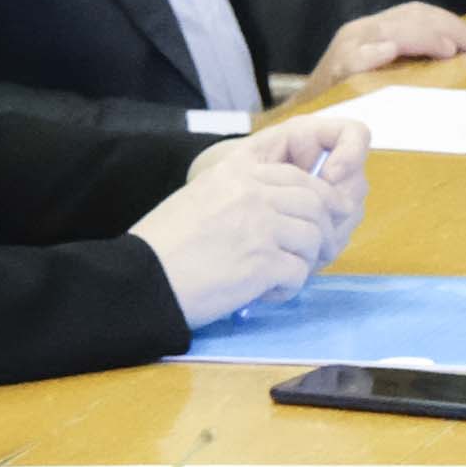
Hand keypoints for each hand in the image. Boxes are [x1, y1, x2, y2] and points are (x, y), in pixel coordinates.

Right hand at [133, 129, 360, 325]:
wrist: (142, 277)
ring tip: (280, 277)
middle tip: (313, 253)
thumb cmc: (165, 243)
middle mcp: (254, 193)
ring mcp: (260, 226)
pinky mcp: (262, 263)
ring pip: (314, 238)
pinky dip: (288, 288)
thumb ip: (242, 192)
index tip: (322, 217)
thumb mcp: (202, 195)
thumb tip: (284, 206)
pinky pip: (298, 273)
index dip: (319, 199)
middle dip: (323, 230)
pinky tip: (265, 294)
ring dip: (305, 261)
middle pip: (316, 204)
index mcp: (238, 172)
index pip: (299, 177)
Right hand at [292, 1, 465, 92]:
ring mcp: (346, 50)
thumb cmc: (352, 98)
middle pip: (408, 17)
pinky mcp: (333, 73)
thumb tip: (462, 54)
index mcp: (375, 28)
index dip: (450, 22)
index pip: (416, 13)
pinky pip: (353, 60)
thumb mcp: (387, 71)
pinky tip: (388, 52)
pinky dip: (370, 54)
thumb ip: (415, 59)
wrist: (305, 120)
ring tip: (447, 48)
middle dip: (446, 28)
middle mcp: (360, 32)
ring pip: (387, 31)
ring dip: (420, 38)